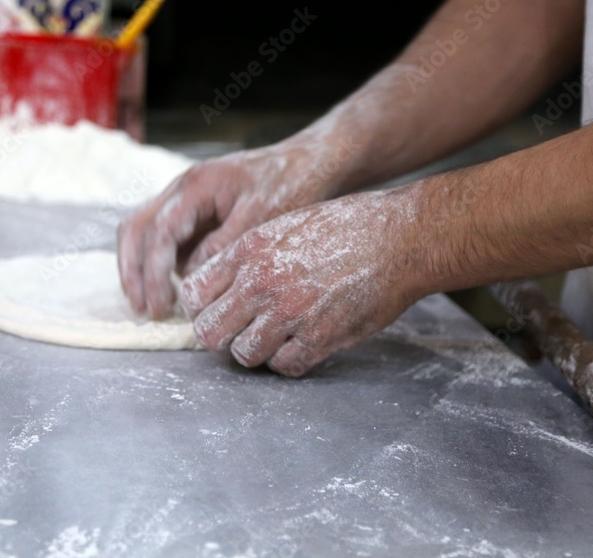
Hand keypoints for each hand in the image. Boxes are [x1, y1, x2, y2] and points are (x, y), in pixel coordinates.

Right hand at [118, 137, 353, 318]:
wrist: (308, 163)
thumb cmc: (291, 186)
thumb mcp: (261, 219)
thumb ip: (222, 247)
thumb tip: (190, 278)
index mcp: (197, 186)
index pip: (159, 231)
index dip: (154, 272)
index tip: (160, 305)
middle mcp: (181, 189)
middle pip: (134, 229)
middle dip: (133, 272)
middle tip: (143, 310)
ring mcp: (183, 199)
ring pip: (142, 233)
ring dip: (140, 269)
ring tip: (152, 307)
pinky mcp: (192, 212)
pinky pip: (163, 238)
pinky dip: (160, 265)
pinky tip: (172, 291)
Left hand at [179, 187, 426, 375]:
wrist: (398, 238)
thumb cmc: (345, 226)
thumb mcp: (284, 225)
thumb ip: (248, 256)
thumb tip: (220, 286)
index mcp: (249, 250)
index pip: (194, 293)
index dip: (200, 306)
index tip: (214, 308)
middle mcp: (262, 283)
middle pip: (209, 332)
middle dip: (220, 335)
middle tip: (237, 330)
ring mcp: (290, 314)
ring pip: (244, 354)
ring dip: (255, 349)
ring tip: (273, 335)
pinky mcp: (320, 338)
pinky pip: (284, 366)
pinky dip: (288, 360)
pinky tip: (299, 342)